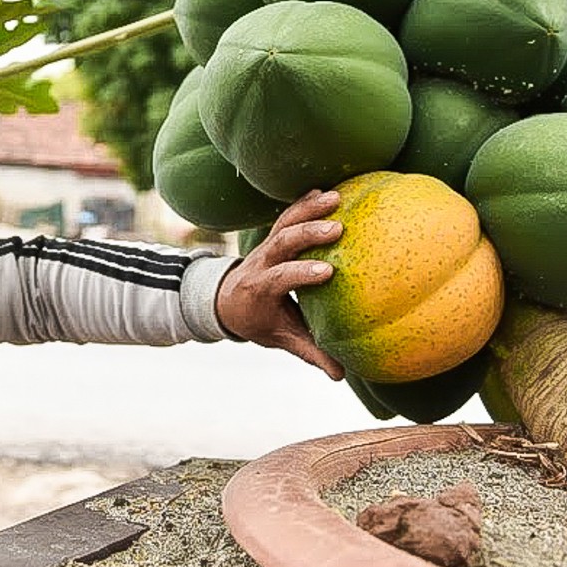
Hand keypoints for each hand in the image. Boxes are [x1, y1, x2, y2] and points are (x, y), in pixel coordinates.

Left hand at [214, 189, 345, 379]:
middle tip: (337, 228)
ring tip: (336, 198)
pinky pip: (286, 214)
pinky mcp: (273, 234)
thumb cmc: (258, 321)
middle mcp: (260, 263)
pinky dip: (304, 202)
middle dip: (306, 234)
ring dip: (308, 208)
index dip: (299, 274)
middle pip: (280, 242)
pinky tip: (327, 191)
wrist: (226, 298)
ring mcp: (265, 246)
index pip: (278, 278)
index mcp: (260, 290)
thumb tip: (340, 375)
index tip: (327, 272)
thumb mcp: (280, 338)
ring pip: (283, 222)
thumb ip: (309, 352)